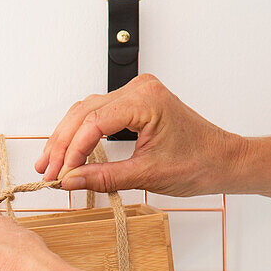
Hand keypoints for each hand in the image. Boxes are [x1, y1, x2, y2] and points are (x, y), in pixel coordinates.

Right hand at [35, 73, 245, 196]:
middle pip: (84, 113)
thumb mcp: (147, 175)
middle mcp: (139, 90)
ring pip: (86, 111)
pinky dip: (82, 134)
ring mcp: (136, 94)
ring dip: (67, 138)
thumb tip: (70, 180)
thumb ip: (104, 177)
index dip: (72, 150)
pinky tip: (70, 152)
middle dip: (62, 144)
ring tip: (51, 163)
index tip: (59, 173)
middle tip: (47, 170)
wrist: (223, 161)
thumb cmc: (199, 163)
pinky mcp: (134, 103)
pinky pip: (98, 114)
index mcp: (145, 101)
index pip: (93, 122)